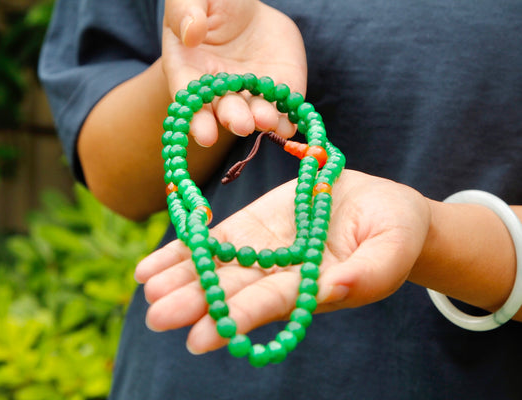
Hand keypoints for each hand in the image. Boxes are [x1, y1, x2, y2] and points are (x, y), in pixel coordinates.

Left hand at [135, 170, 431, 353]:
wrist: (379, 203)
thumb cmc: (395, 231)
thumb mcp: (391, 248)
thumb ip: (369, 273)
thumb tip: (337, 290)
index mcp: (313, 289)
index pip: (271, 304)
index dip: (238, 317)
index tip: (201, 337)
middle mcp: (281, 276)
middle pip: (234, 290)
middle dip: (196, 302)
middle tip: (158, 317)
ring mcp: (263, 250)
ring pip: (217, 267)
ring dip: (182, 278)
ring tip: (147, 288)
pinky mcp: (253, 225)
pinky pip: (215, 239)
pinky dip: (184, 250)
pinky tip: (150, 267)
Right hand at [162, 0, 306, 145]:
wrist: (246, 8)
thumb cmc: (211, 2)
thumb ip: (186, 12)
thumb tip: (191, 34)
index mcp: (190, 71)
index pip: (191, 100)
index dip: (197, 120)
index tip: (206, 135)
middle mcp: (221, 91)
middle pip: (225, 111)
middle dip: (235, 120)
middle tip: (243, 125)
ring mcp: (252, 93)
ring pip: (256, 112)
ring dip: (262, 120)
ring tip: (267, 120)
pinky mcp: (280, 89)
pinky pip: (284, 108)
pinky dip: (288, 119)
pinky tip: (289, 124)